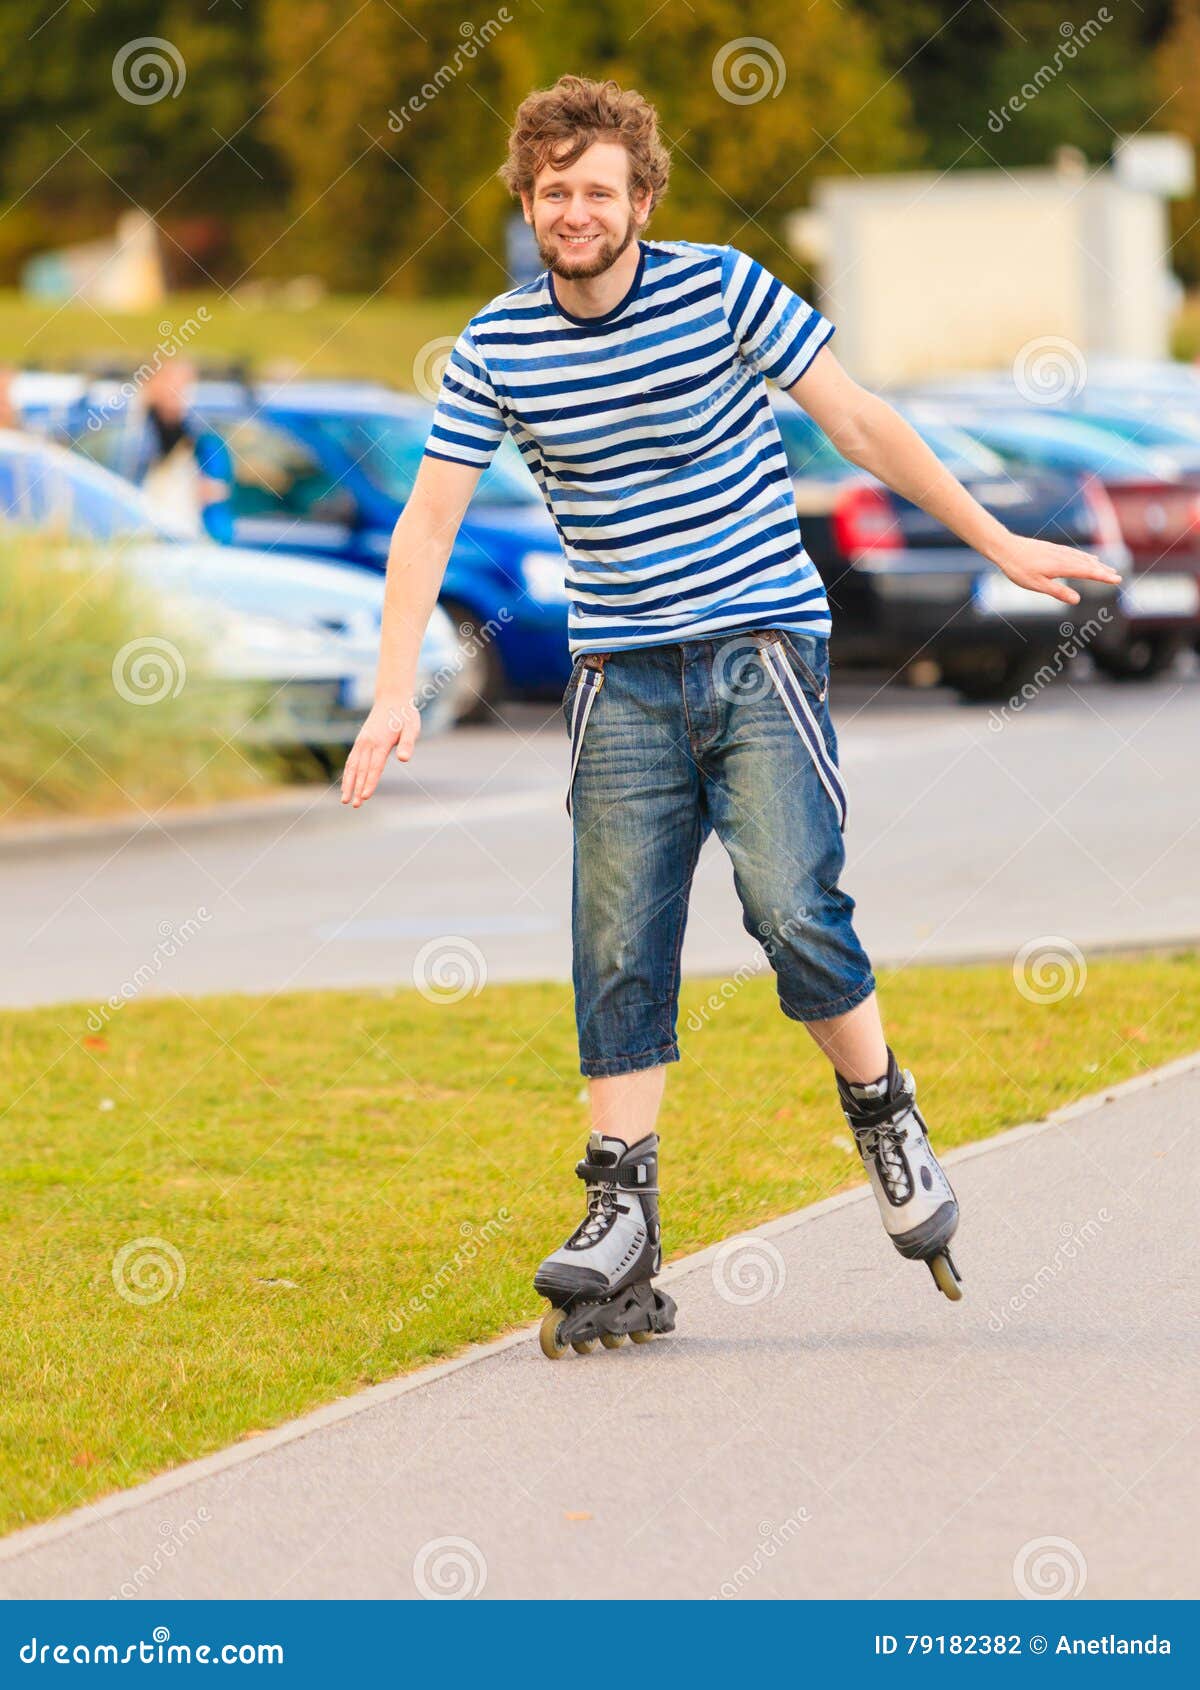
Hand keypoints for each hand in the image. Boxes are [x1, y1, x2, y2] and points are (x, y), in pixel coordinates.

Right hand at [340, 697, 420, 807]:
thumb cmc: (405, 715)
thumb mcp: (412, 728)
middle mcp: (367, 742)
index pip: (374, 767)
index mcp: (380, 742)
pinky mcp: (360, 741)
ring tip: (345, 799)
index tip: (365, 797)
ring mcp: (362, 742)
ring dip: (348, 783)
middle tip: (354, 805)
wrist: (392, 699)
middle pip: (361, 770)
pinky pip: (351, 760)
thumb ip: (407, 744)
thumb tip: (403, 759)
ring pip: (352, 766)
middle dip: (357, 788)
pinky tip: (346, 784)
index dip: (369, 783)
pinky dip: (348, 773)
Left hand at [991, 533, 1121, 606]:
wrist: (1006, 548)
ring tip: (1107, 568)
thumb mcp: (1037, 585)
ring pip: (1082, 558)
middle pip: (1088, 564)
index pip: (1087, 572)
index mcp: (1061, 567)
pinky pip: (1075, 553)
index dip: (1102, 577)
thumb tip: (1077, 600)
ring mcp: (1059, 551)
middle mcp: (1063, 557)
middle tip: (1117, 577)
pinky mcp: (1053, 548)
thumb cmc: (1019, 569)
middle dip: (1103, 571)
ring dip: (1096, 564)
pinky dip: (1085, 556)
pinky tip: (1089, 558)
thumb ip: (1058, 592)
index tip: (1116, 580)